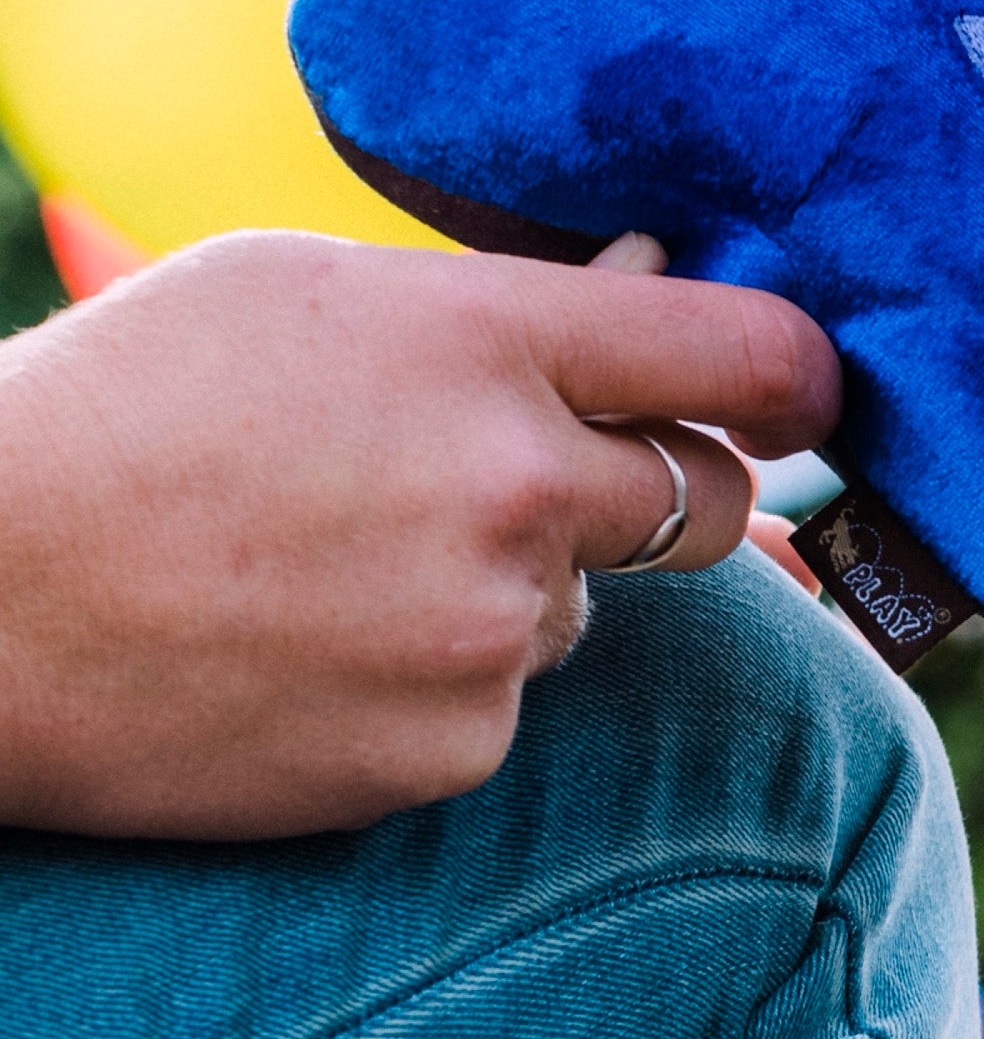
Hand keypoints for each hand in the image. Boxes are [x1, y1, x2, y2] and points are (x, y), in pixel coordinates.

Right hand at [0, 228, 843, 838]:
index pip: (747, 355)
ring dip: (503, 589)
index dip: (798, 379)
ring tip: (328, 567)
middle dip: (656, 489)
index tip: (807, 395)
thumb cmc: (121, 415)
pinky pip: (499, 699)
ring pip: (576, 606)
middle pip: (704, 496)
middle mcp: (517, 486)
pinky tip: (307, 649)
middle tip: (536, 486)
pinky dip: (433, 680)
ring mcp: (493, 629)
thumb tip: (654, 309)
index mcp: (480, 342)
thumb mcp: (297, 293)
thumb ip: (491, 314)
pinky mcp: (457, 745)